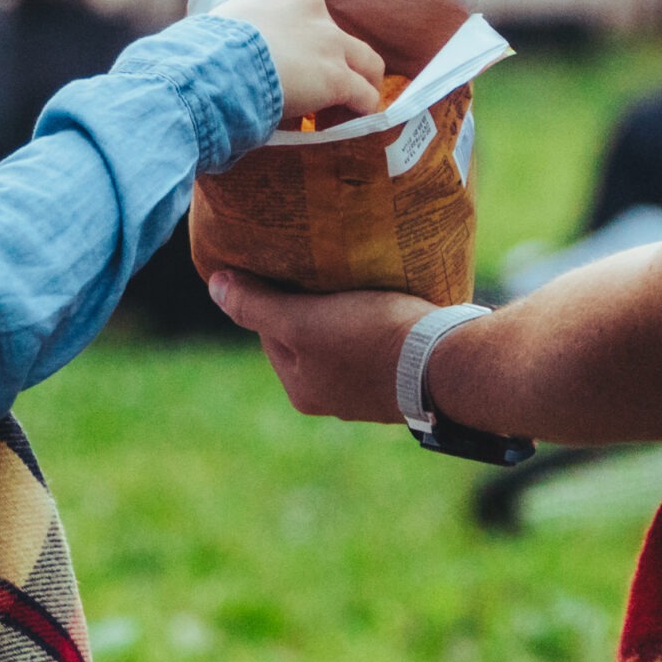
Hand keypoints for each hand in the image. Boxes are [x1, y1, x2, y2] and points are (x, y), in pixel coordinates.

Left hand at [206, 270, 435, 424]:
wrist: (447, 362)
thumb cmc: (368, 339)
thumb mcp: (301, 320)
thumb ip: (256, 306)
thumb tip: (214, 286)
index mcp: (301, 389)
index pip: (270, 330)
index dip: (277, 293)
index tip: (293, 263)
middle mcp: (331, 398)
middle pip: (307, 334)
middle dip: (312, 303)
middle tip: (324, 265)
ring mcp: (369, 391)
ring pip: (343, 337)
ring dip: (346, 310)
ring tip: (356, 277)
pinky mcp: (402, 378)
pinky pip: (377, 342)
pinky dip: (377, 320)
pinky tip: (387, 298)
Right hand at [211, 0, 386, 122]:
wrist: (212, 68)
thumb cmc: (200, 53)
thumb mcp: (216, 30)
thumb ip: (232, 36)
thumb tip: (223, 58)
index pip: (302, 13)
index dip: (300, 43)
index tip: (286, 66)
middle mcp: (308, 7)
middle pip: (336, 35)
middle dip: (331, 61)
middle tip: (315, 90)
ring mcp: (328, 41)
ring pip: (365, 62)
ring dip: (358, 84)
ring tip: (341, 110)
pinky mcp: (337, 76)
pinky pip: (364, 95)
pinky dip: (360, 111)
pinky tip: (346, 125)